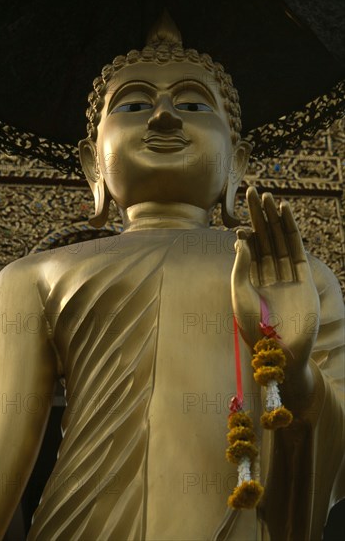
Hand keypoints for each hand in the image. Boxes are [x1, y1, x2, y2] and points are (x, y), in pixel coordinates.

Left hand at [231, 187, 319, 372]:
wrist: (280, 351)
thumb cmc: (254, 327)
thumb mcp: (240, 294)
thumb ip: (241, 266)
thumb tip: (240, 239)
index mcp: (251, 279)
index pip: (249, 248)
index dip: (246, 229)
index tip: (240, 213)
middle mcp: (268, 275)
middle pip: (265, 239)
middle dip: (260, 217)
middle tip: (255, 192)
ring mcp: (286, 275)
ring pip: (280, 241)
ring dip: (275, 219)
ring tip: (270, 198)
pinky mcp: (303, 279)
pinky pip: (296, 250)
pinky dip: (291, 232)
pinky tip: (285, 214)